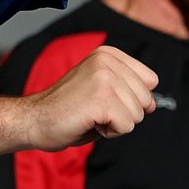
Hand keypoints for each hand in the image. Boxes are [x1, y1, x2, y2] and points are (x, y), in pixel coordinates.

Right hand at [21, 43, 157, 147]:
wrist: (35, 119)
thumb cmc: (68, 110)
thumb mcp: (102, 87)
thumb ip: (127, 88)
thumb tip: (154, 103)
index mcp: (109, 54)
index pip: (150, 81)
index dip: (133, 99)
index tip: (106, 100)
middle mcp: (107, 61)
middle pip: (146, 99)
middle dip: (125, 114)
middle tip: (95, 111)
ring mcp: (104, 78)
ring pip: (138, 115)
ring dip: (116, 124)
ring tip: (91, 116)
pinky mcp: (101, 99)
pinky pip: (126, 127)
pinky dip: (109, 133)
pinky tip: (89, 122)